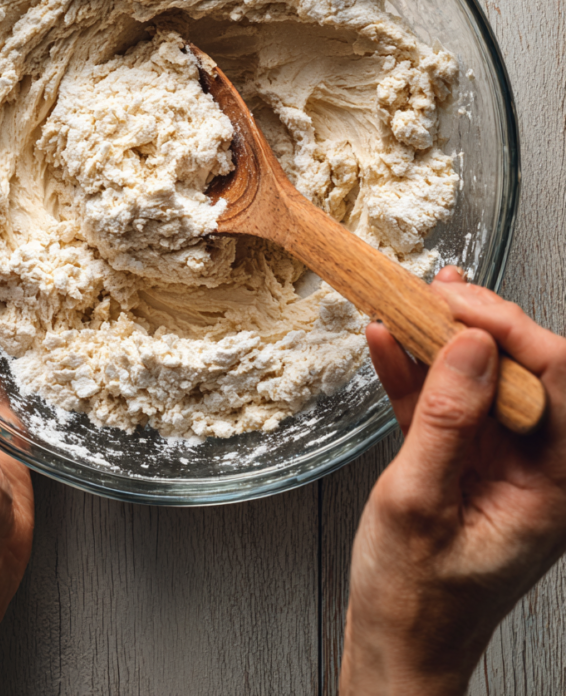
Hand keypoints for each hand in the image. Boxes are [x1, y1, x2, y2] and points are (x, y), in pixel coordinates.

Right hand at [340, 267, 565, 695]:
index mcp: (553, 482)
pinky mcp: (462, 457)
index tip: (461, 306)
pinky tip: (389, 342)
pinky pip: (444, 401)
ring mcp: (498, 458)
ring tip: (407, 300)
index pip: (558, 379)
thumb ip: (447, 419)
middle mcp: (536, 463)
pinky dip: (415, 371)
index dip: (513, 331)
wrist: (396, 642)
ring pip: (479, 377)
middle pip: (521, 369)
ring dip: (441, 338)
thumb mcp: (421, 502)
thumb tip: (471, 344)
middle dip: (477, 324)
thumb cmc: (416, 596)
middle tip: (431, 295)